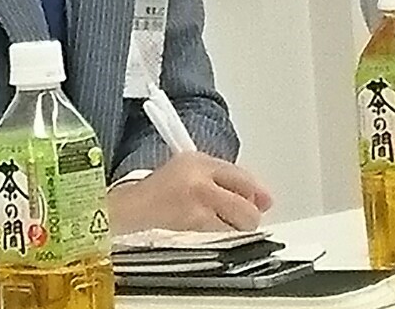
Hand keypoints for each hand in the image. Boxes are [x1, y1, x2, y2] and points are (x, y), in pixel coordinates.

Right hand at [106, 152, 272, 234]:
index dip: (257, 191)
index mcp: (198, 160)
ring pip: (238, 222)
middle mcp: (199, 180)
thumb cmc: (159, 189)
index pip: (241, 176)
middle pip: (246, 203)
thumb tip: (259, 198)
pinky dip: (222, 234)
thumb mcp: (189, 167)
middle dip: (250, 214)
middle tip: (244, 216)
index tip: (264, 200)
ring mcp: (196, 204)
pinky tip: (209, 227)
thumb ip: (222, 176)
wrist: (130, 207)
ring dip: (237, 226)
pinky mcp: (192, 225)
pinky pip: (222, 234)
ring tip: (220, 221)